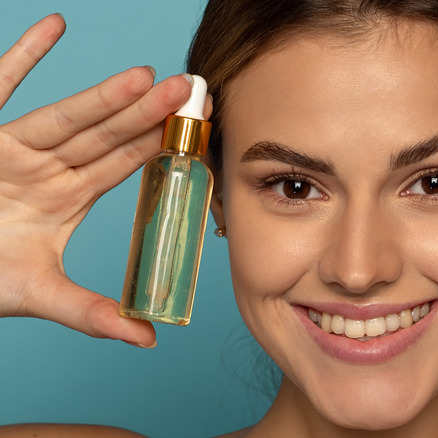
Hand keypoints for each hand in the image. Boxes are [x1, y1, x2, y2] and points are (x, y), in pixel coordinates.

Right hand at [0, 14, 195, 346]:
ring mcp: (11, 148)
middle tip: (189, 90)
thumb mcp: (39, 294)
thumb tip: (148, 339)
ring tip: (146, 76)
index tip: (196, 128)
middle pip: (104, 134)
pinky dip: (22, 56)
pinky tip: (54, 25)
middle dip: (145, 113)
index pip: (122, 163)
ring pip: (64, 115)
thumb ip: (91, 314)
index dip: (158, 145)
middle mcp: (46, 167)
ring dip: (103, 95)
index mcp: (66, 196)